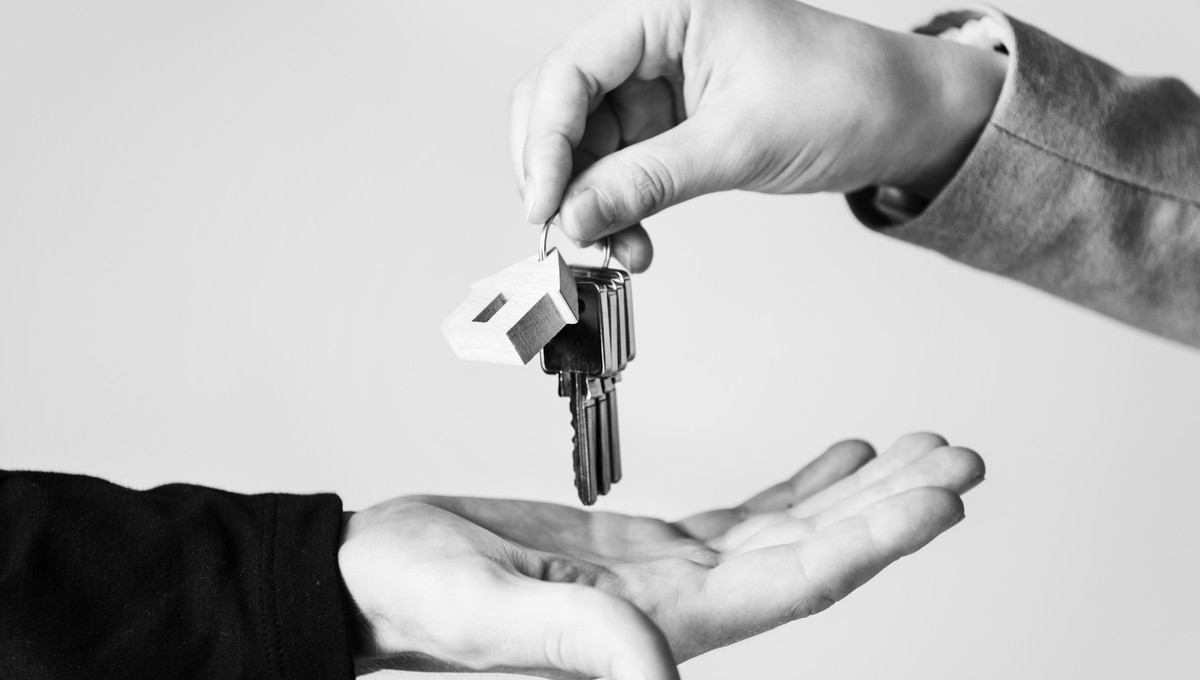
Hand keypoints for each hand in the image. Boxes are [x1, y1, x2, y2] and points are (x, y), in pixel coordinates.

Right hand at [338, 433, 984, 677]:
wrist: (377, 575)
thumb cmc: (415, 594)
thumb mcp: (488, 610)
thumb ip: (580, 640)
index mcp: (659, 622)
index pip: (796, 579)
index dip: (877, 538)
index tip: (942, 495)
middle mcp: (680, 604)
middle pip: (813, 553)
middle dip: (892, 506)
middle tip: (960, 456)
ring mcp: (667, 574)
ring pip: (790, 529)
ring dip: (860, 492)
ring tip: (920, 448)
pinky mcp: (645, 547)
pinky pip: (744, 514)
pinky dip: (799, 486)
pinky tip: (838, 456)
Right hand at [510, 0, 1007, 270]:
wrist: (903, 119)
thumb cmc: (846, 92)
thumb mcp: (740, 140)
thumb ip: (648, 178)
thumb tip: (573, 216)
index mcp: (667, 9)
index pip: (573, 69)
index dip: (547, 141)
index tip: (545, 204)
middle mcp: (652, 42)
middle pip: (563, 106)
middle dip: (559, 175)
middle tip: (563, 232)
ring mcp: (657, 87)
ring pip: (587, 147)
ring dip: (590, 204)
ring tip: (615, 247)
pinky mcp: (670, 127)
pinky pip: (620, 170)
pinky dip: (618, 209)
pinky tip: (631, 239)